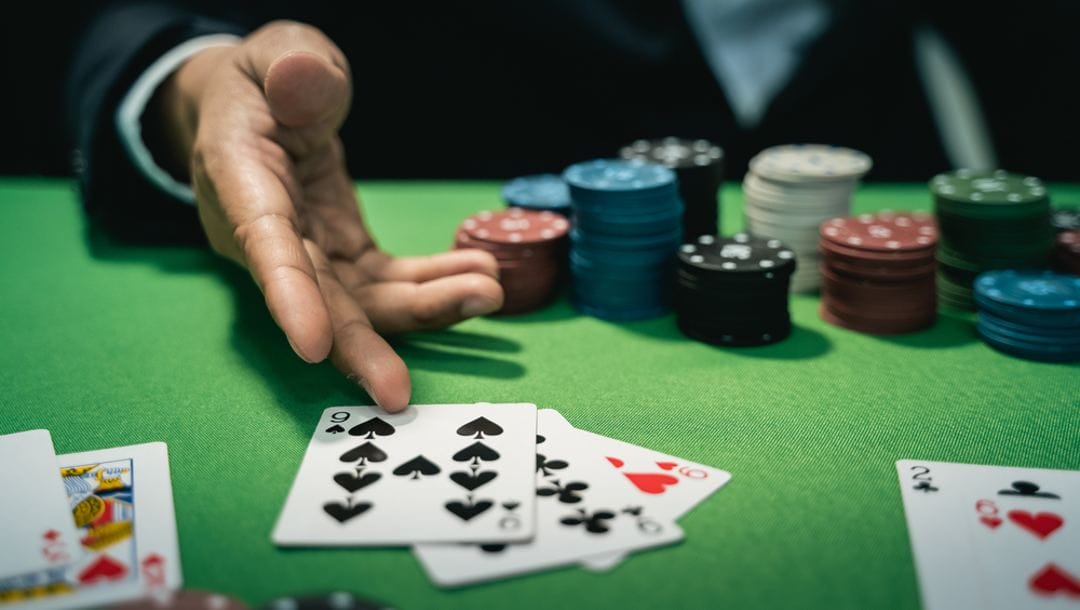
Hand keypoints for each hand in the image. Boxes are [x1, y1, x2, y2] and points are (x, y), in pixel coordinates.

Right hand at [156, 21, 502, 410]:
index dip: (289, 297)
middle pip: (316, 302)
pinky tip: (478, 273)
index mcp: (240, 180)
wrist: (260, 107)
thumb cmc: (264, 80)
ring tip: (489, 291)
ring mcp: (310, 252)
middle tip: (400, 392)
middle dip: (360, 347)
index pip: (265, 244)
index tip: (313, 346)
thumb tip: (307, 84)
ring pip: (362, 303)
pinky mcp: (342, 255)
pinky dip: (433, 284)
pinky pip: (389, 282)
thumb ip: (292, 67)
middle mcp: (269, 234)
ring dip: (426, 307)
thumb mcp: (276, 55)